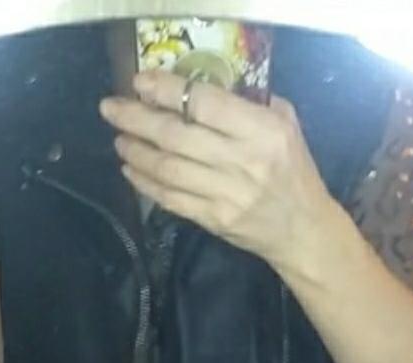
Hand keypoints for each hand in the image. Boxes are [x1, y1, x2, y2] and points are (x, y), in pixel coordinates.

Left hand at [100, 70, 334, 271]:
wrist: (301, 229)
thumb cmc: (293, 170)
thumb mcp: (284, 125)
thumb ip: (247, 104)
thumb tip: (198, 91)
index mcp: (261, 130)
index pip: (204, 104)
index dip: (166, 91)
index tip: (139, 83)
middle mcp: (242, 161)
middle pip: (176, 136)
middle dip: (137, 120)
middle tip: (110, 109)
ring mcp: (225, 194)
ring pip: (168, 169)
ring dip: (137, 152)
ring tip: (118, 139)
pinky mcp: (213, 219)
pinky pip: (171, 199)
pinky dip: (146, 184)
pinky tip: (131, 169)